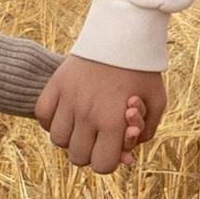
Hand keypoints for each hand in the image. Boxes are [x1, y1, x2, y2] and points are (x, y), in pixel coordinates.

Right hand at [39, 54, 159, 174]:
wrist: (122, 33)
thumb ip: (145, 132)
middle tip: (98, 137)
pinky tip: (66, 114)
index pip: (102, 165)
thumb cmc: (143, 70)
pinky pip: (42, 116)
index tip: (113, 149)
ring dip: (70, 138)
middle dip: (90, 152)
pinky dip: (51, 120)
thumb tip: (127, 155)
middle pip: (77, 157)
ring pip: (58, 140)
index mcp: (112, 121)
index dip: (109, 162)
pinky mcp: (55, 85)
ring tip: (82, 124)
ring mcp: (68, 99)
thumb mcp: (156, 102)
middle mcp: (87, 114)